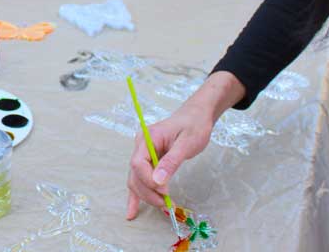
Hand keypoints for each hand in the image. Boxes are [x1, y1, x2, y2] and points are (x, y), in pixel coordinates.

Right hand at [125, 101, 213, 219]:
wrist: (196, 116)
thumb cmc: (193, 126)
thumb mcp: (186, 143)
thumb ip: (171, 161)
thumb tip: (158, 181)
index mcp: (147, 138)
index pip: (137, 163)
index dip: (148, 179)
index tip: (164, 190)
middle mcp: (140, 146)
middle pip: (135, 174)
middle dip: (148, 192)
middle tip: (166, 203)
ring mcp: (142, 154)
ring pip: (136, 180)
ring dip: (146, 195)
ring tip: (163, 206)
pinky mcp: (148, 161)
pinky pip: (140, 179)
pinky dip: (137, 195)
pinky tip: (132, 211)